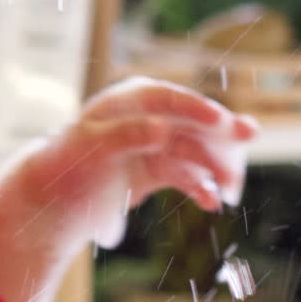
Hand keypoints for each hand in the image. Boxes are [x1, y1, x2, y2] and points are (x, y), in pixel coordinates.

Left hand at [12, 79, 259, 245]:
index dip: (197, 109)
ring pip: (198, 151)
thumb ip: (125, 135)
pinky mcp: (159, 168)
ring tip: (230, 191)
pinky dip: (202, 187)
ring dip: (218, 168)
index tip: (223, 122)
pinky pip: (189, 175)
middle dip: (222, 138)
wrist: (54, 197)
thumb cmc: (66, 164)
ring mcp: (157, 143)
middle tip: (246, 147)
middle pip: (194, 123)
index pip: (170, 98)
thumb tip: (161, 128)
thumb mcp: (91, 148)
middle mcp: (149, 116)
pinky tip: (212, 203)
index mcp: (130, 99)